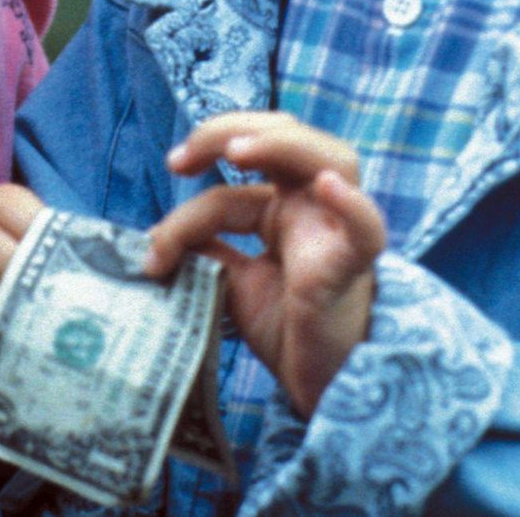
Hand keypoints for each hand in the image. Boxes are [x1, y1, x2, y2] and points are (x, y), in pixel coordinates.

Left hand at [145, 112, 385, 417]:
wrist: (322, 389)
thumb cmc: (286, 331)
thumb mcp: (231, 283)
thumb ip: (204, 249)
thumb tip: (155, 237)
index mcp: (282, 210)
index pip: (230, 191)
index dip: (185, 208)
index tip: (151, 251)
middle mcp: (312, 209)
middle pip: (284, 138)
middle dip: (228, 131)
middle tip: (181, 159)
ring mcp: (336, 231)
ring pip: (330, 158)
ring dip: (281, 144)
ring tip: (236, 151)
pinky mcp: (354, 267)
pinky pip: (368, 230)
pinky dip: (352, 205)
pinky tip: (329, 186)